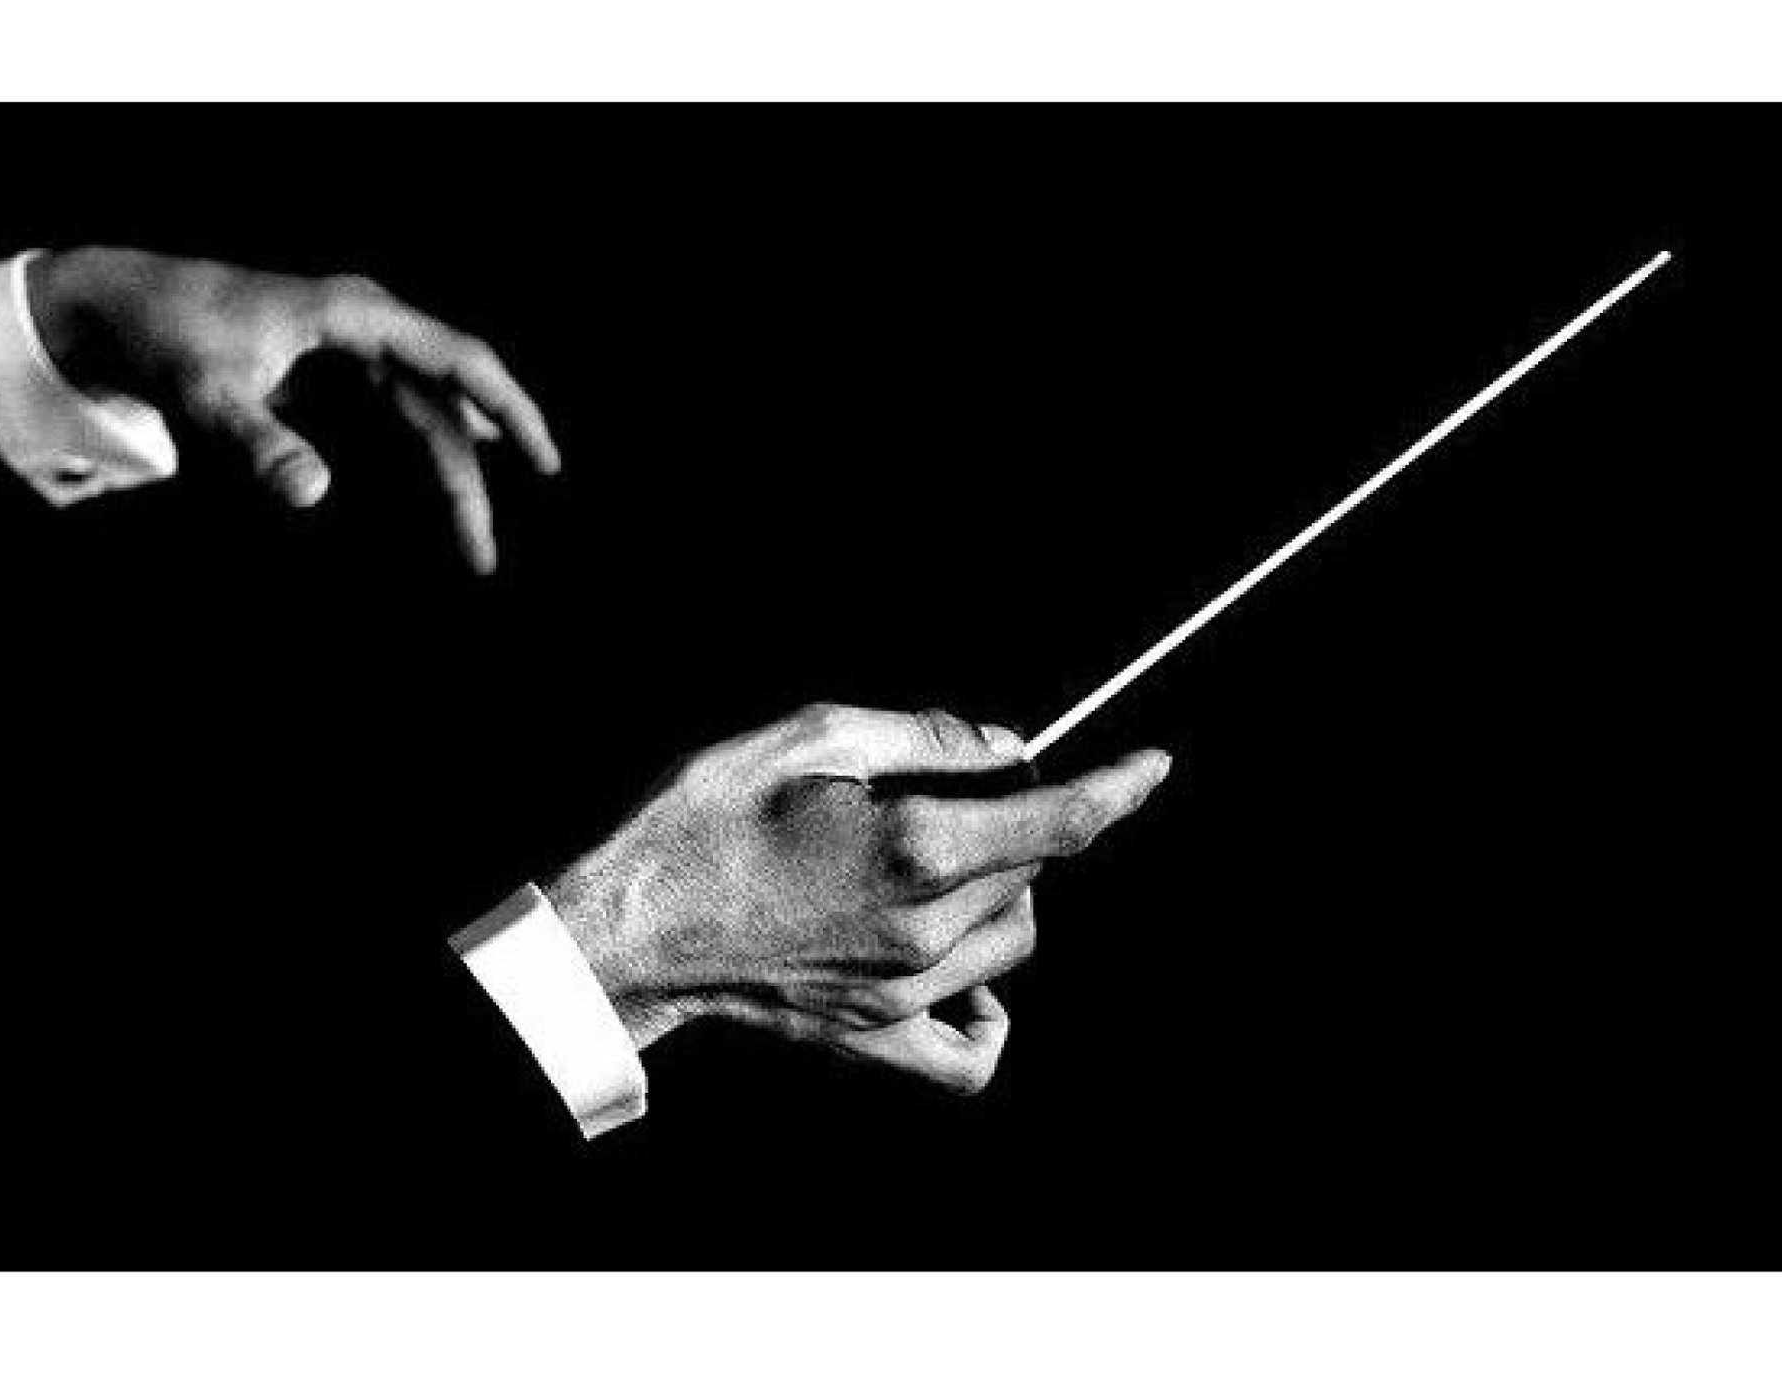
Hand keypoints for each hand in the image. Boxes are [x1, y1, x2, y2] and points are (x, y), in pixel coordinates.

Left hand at [26, 245, 560, 572]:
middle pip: (448, 402)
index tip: (544, 460)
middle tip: (482, 556)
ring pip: (427, 413)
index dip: (509, 408)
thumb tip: (312, 495)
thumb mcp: (205, 395)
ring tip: (471, 544)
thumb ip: (258, 444)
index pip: (458, 359)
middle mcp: (367, 325)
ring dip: (452, 475)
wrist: (126, 304)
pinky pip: (403, 411)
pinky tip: (453, 479)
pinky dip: (428, 449)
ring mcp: (355, 344)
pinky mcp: (338, 365)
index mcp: (355, 315)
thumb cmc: (168, 337)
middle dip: (471, 479)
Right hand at [547, 704, 1173, 1092]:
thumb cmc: (704, 822)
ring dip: (1003, 891)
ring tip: (933, 858)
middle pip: (1036, 871)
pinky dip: (991, 1010)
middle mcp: (924, 930)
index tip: (1151, 765)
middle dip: (1019, 820)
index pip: (1061, 822)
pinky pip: (973, 1046)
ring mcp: (904, 993)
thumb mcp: (807, 736)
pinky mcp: (875, 1035)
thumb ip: (922, 735)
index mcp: (915, 847)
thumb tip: (1005, 744)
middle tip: (949, 790)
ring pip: (1016, 941)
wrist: (630, 927)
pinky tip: (962, 963)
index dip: (1119, 788)